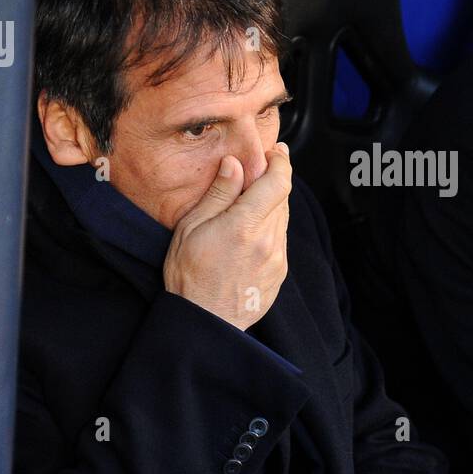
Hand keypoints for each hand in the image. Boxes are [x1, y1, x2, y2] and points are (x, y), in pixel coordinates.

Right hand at [162, 143, 290, 329]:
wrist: (204, 322)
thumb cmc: (189, 276)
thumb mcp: (192, 228)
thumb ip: (218, 195)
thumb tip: (235, 165)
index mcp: (245, 226)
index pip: (278, 182)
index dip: (281, 162)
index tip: (276, 151)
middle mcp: (268, 241)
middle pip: (283, 198)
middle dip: (274, 180)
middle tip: (259, 170)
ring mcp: (277, 259)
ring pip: (283, 219)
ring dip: (272, 205)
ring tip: (250, 203)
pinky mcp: (279, 273)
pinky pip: (281, 241)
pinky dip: (270, 228)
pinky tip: (250, 233)